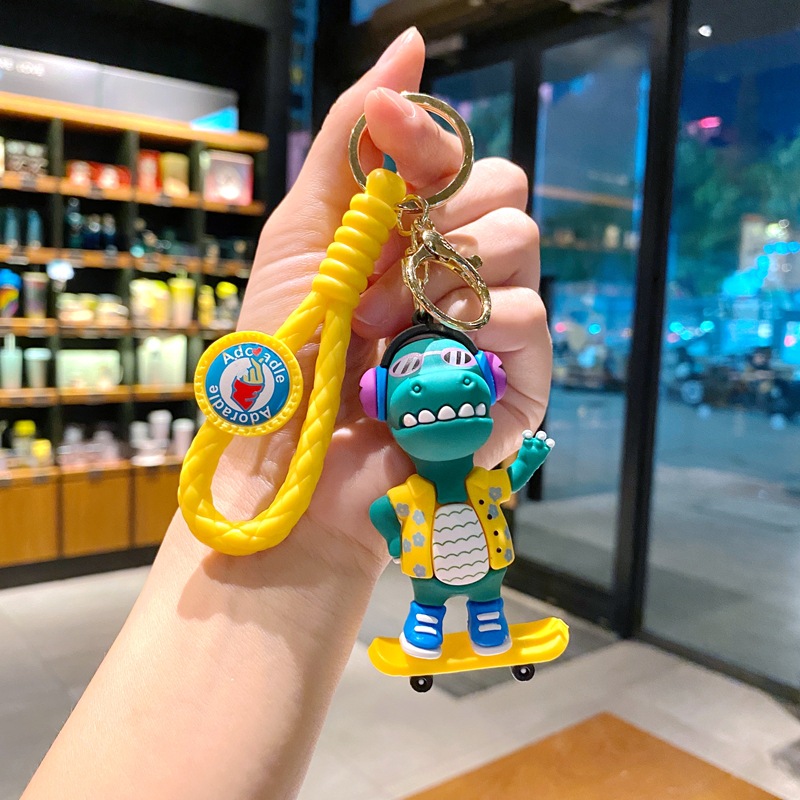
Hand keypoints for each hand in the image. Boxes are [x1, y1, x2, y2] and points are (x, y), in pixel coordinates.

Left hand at [212, 28, 550, 575]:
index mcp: (411, 231)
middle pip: (503, 186)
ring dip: (446, 276)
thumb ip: (352, 139)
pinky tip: (439, 356)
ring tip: (394, 329)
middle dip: (437, 218)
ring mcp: (489, 323)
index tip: (392, 126)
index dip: (430, 134)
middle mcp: (457, 267)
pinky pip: (533, 316)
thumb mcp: (303, 232)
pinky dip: (484, 325)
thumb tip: (412, 41)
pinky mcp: (514, 382)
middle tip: (376, 277)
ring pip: (522, 240)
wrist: (288, 465)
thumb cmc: (285, 354)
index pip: (455, 153)